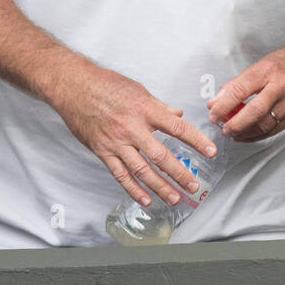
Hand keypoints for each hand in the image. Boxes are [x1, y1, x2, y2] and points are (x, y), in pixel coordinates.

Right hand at [48, 59, 215, 207]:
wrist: (73, 87)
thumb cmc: (106, 84)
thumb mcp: (139, 90)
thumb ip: (160, 106)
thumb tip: (179, 114)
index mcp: (146, 110)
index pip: (178, 128)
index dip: (197, 141)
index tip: (211, 151)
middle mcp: (132, 128)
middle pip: (161, 156)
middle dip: (180, 173)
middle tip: (193, 186)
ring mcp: (116, 142)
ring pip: (141, 170)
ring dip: (160, 187)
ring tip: (174, 198)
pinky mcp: (102, 151)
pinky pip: (120, 174)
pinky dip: (133, 189)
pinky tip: (146, 199)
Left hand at [206, 33, 284, 141]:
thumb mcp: (261, 64)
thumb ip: (237, 83)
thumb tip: (216, 101)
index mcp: (268, 70)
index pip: (240, 90)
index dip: (223, 106)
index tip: (213, 113)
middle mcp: (282, 86)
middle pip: (254, 111)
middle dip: (234, 124)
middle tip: (223, 128)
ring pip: (265, 124)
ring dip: (245, 132)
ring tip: (233, 132)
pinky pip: (275, 129)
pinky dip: (259, 135)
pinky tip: (248, 134)